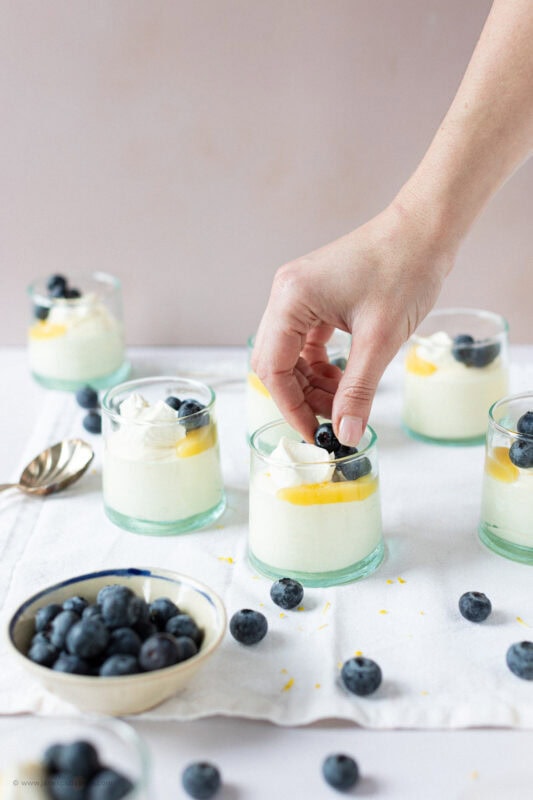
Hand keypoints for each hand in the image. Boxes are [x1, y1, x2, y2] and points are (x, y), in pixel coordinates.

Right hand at [252, 199, 455, 444]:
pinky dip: (321, 364)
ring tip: (343, 401)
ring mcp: (299, 293)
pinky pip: (306, 340)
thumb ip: (357, 390)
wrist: (425, 230)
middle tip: (331, 421)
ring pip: (290, 353)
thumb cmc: (404, 270)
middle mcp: (286, 294)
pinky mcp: (316, 295)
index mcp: (291, 299)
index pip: (272, 368)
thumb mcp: (380, 340)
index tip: (314, 433)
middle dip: (300, 396)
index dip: (290, 407)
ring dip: (311, 382)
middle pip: (274, 362)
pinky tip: (344, 377)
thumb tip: (346, 434)